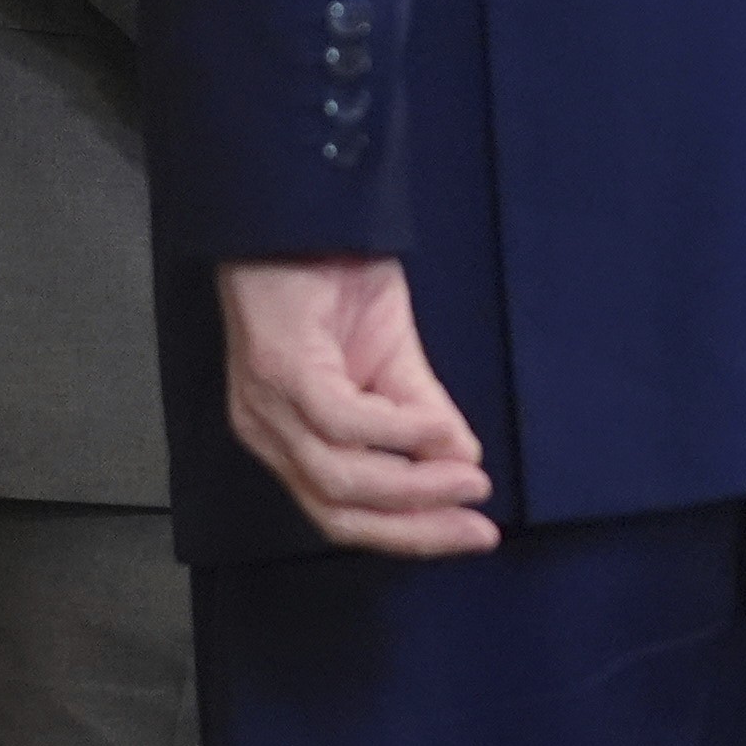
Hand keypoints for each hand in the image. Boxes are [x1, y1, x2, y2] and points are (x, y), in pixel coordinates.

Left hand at [215, 256, 496, 556]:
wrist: (297, 210)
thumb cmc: (329, 277)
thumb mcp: (389, 357)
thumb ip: (419, 412)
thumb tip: (463, 462)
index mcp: (286, 440)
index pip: (343, 515)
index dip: (410, 535)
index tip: (472, 535)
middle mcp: (267, 434)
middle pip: (337, 514)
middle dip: (415, 529)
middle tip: (478, 528)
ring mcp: (266, 404)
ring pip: (338, 477)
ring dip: (412, 487)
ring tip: (466, 480)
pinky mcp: (279, 368)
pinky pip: (341, 421)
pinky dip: (396, 433)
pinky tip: (439, 431)